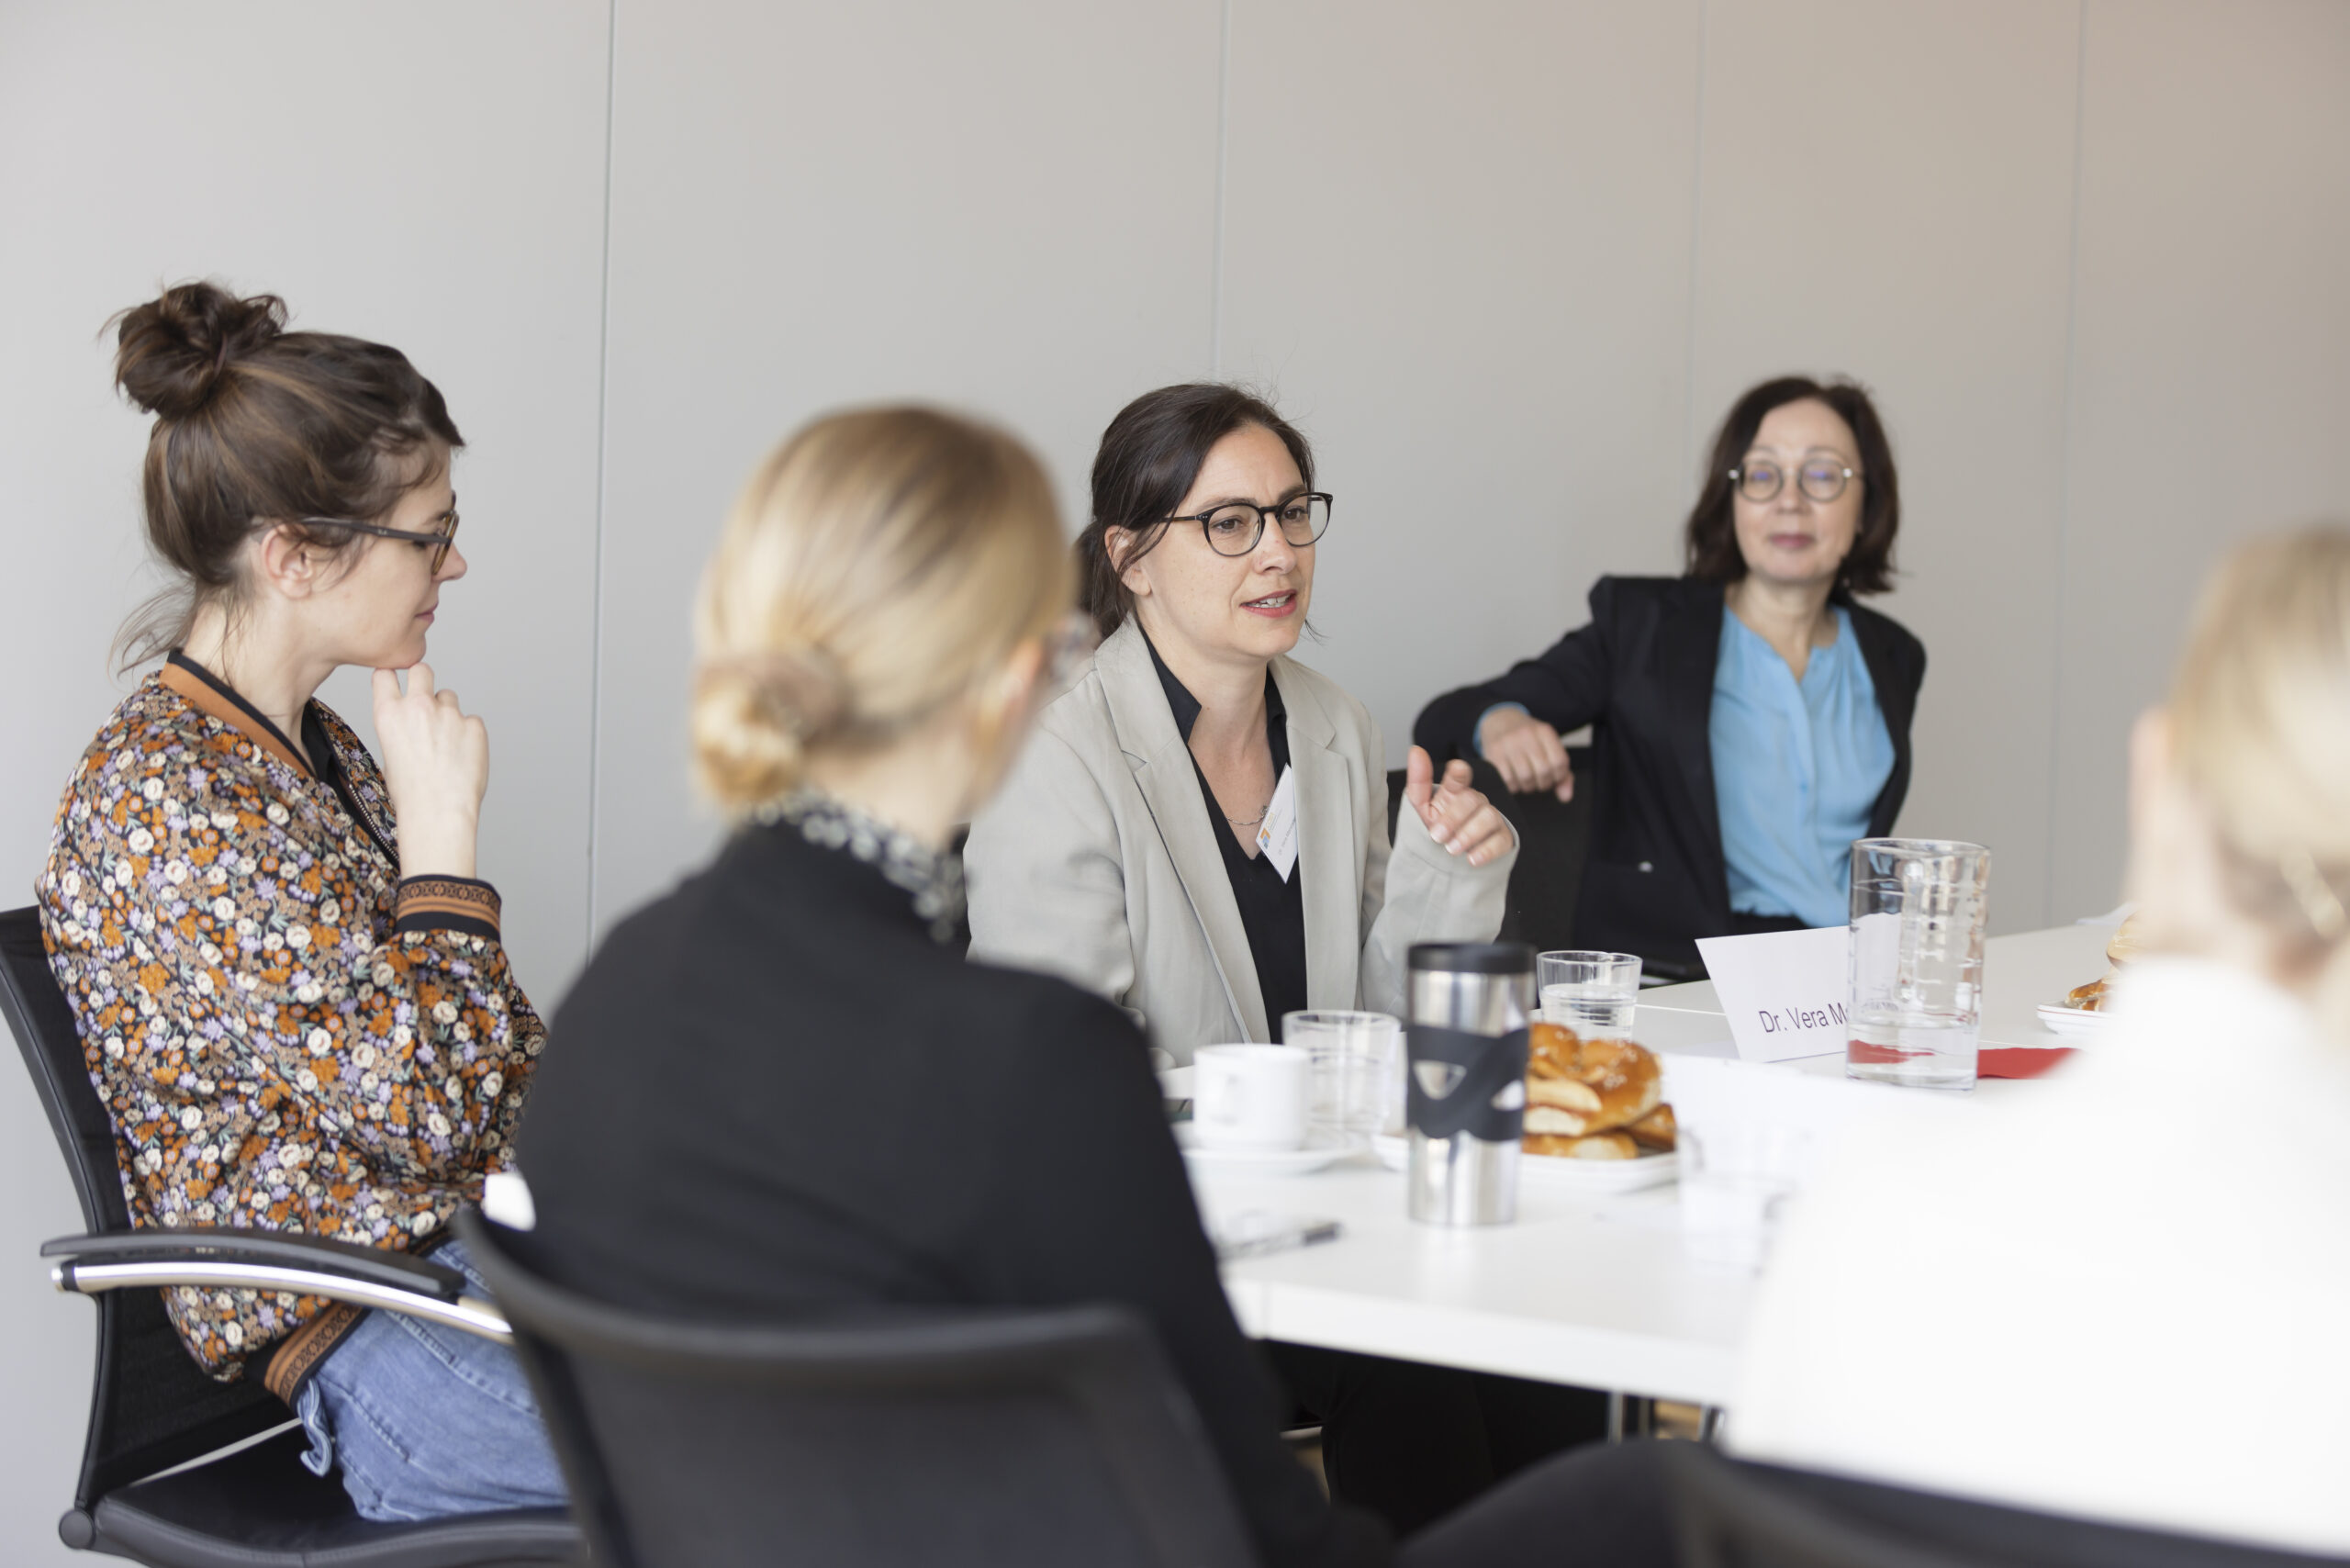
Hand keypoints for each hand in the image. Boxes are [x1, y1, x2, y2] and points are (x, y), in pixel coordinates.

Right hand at [372, 663, 488, 879]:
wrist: (438, 812)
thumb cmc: (411, 792)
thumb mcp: (390, 753)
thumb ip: (401, 726)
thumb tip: (413, 718)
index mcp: (388, 714)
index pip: (385, 674)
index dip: (392, 677)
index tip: (397, 682)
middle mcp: (418, 707)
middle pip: (421, 670)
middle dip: (423, 679)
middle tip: (427, 701)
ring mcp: (449, 714)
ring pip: (449, 698)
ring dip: (448, 714)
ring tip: (446, 746)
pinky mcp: (475, 724)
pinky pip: (471, 721)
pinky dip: (468, 735)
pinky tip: (463, 758)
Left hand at [1403, 746, 1512, 867]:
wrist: (1448, 859)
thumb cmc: (1438, 827)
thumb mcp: (1421, 808)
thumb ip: (1418, 781)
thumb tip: (1415, 750)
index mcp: (1455, 791)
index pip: (1459, 777)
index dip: (1458, 773)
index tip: (1457, 768)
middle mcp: (1476, 802)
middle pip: (1471, 800)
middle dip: (1453, 818)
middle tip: (1436, 836)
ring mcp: (1491, 819)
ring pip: (1488, 817)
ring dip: (1469, 834)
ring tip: (1452, 849)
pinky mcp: (1502, 838)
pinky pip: (1501, 840)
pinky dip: (1487, 850)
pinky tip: (1472, 859)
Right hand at [1476, 707, 1574, 800]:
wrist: (1499, 721)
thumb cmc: (1528, 740)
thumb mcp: (1548, 747)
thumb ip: (1562, 773)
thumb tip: (1565, 797)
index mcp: (1544, 732)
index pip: (1560, 762)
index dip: (1559, 776)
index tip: (1553, 777)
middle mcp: (1527, 734)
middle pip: (1543, 771)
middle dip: (1543, 783)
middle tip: (1539, 782)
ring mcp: (1509, 743)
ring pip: (1525, 778)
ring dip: (1528, 786)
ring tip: (1526, 781)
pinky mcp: (1494, 753)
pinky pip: (1508, 781)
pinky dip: (1513, 786)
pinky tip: (1514, 780)